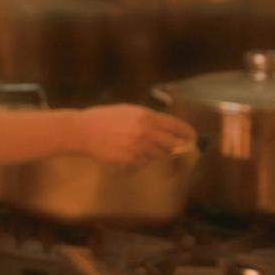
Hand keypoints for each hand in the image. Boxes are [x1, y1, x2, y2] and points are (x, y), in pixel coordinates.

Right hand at [75, 105, 195, 166]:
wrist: (82, 131)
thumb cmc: (103, 117)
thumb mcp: (129, 111)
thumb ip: (149, 119)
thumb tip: (168, 128)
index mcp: (147, 117)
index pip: (178, 127)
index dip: (188, 134)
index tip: (191, 138)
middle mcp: (146, 133)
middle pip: (172, 145)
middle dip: (173, 146)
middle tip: (170, 146)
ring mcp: (138, 148)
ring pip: (159, 155)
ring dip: (155, 153)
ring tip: (140, 146)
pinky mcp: (130, 161)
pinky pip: (144, 163)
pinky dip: (140, 160)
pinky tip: (128, 152)